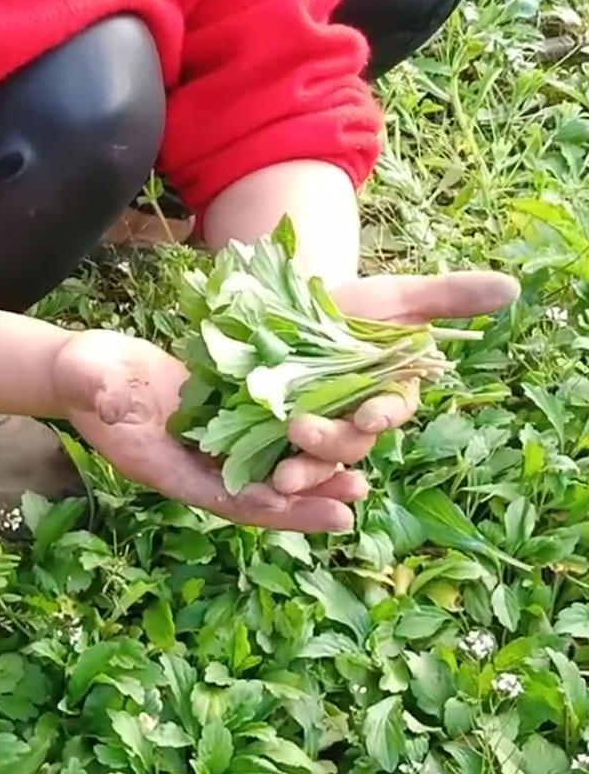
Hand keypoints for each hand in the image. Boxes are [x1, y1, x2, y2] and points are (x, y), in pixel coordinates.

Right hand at [52, 329, 368, 534]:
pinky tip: (336, 436)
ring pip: (270, 468)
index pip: (228, 497)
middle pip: (260, 492)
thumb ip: (102, 393)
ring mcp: (212, 444)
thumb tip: (112, 400)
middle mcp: (197, 464)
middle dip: (307, 500)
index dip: (272, 508)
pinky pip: (267, 438)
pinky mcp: (223, 416)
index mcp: (170, 469)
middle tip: (354, 500)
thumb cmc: (85, 379)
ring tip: (359, 481)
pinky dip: (300, 443)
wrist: (87, 369)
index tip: (315, 512)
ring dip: (312, 476)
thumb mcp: (90, 382)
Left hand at [273, 268, 517, 496]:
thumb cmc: (352, 305)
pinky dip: (271, 482)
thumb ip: (448, 296)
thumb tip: (511, 286)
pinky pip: (277, 468)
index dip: (384, 412)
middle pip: (350, 442)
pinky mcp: (272, 440)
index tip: (371, 412)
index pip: (391, 410)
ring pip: (315, 464)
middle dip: (330, 441)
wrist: (290, 305)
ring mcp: (316, 435)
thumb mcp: (395, 295)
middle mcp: (355, 423)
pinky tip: (262, 487)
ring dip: (304, 473)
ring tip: (283, 477)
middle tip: (301, 427)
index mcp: (388, 396)